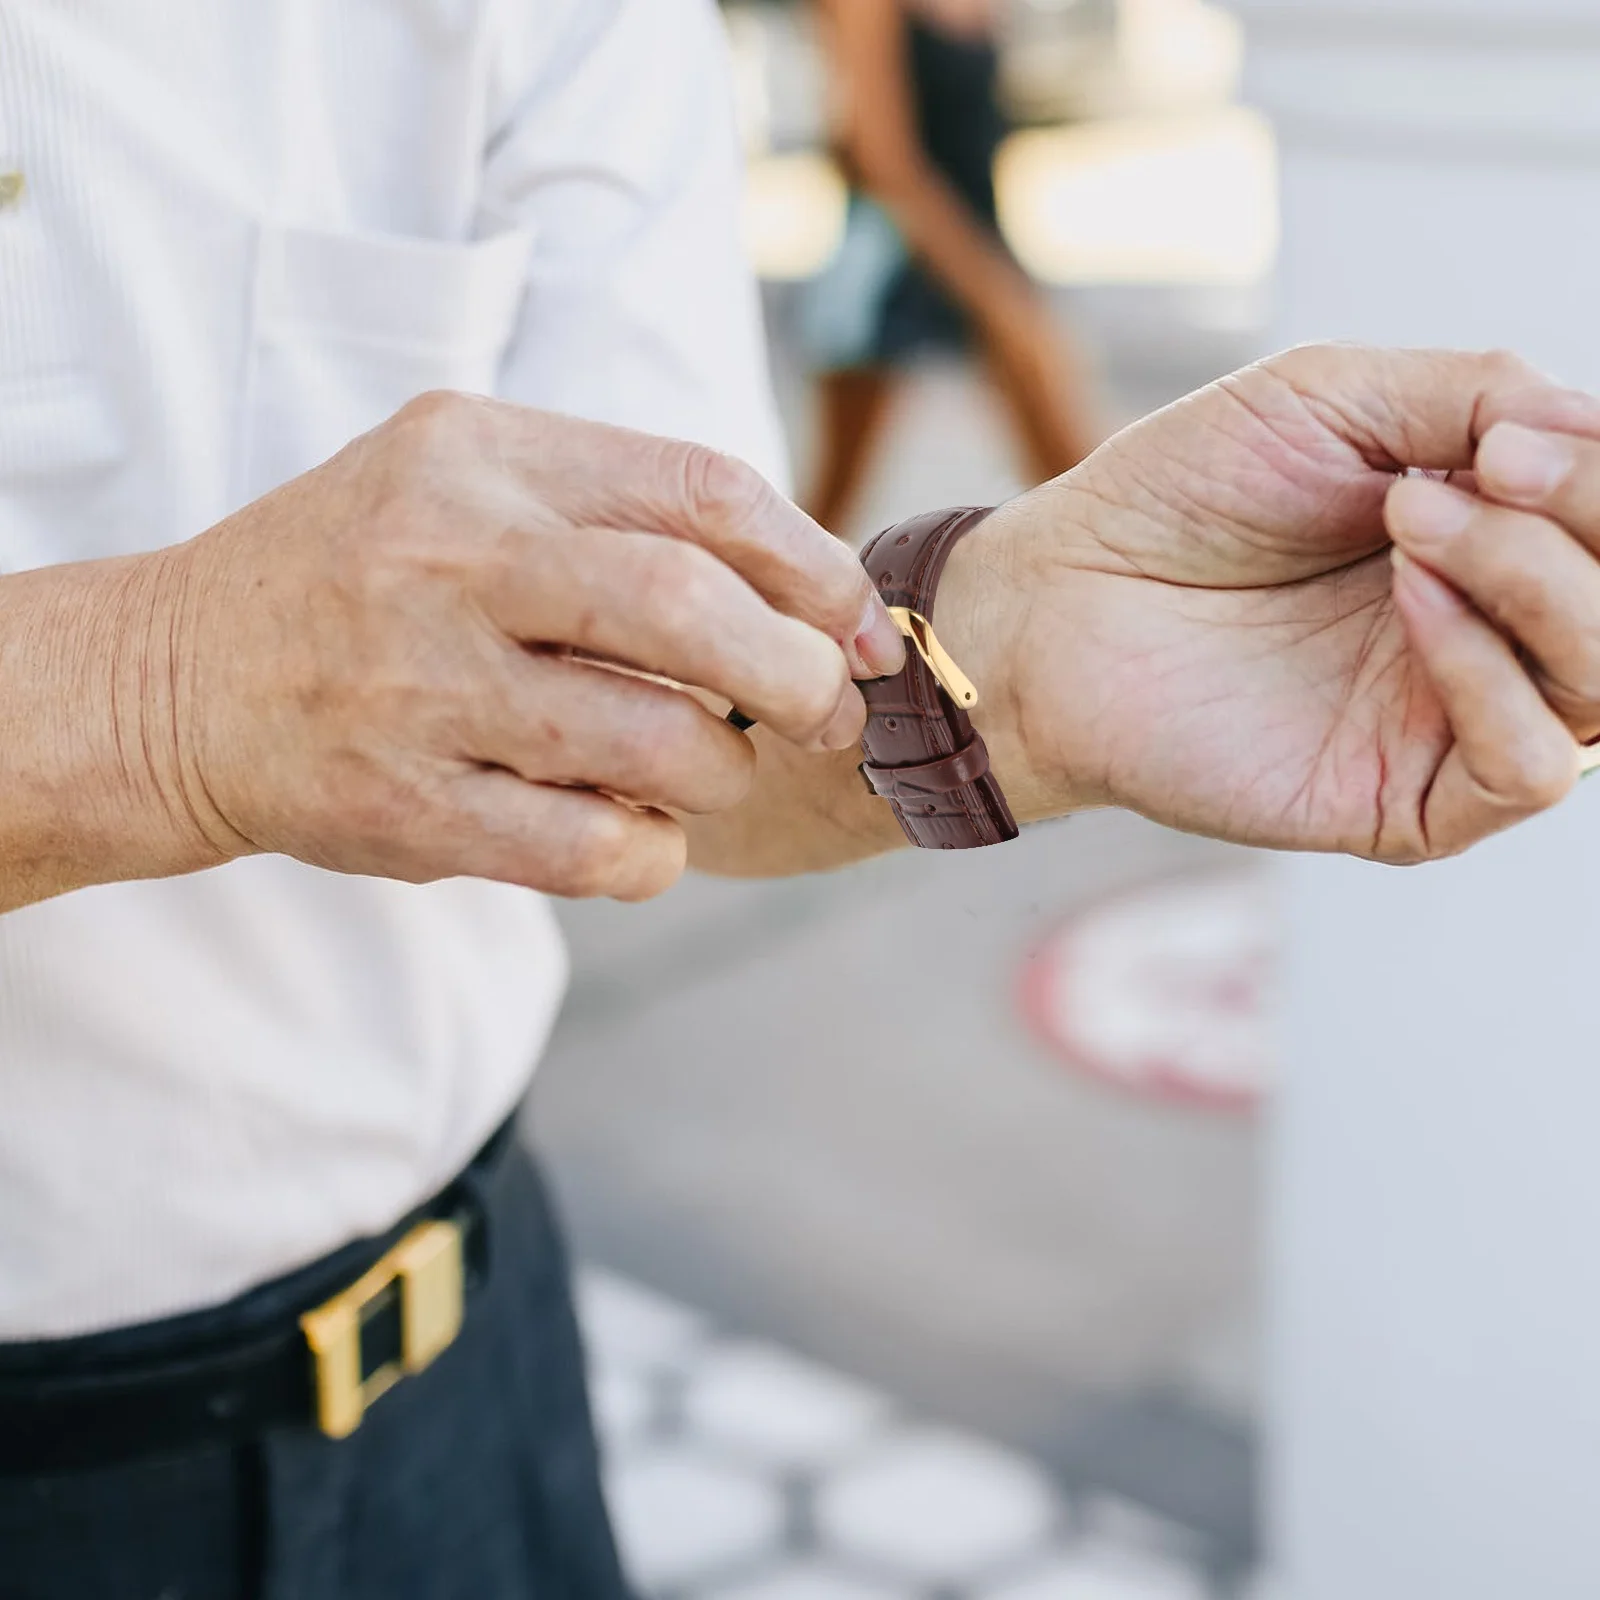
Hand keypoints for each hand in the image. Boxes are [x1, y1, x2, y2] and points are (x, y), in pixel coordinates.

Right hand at [135, 393, 904, 899]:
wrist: (178, 680)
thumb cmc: (365, 579)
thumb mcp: (465, 484)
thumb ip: (617, 510)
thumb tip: (809, 597)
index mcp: (482, 457)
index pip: (702, 492)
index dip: (815, 568)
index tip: (861, 629)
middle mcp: (447, 557)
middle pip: (688, 609)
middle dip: (797, 675)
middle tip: (826, 713)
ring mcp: (418, 687)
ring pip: (653, 744)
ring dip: (720, 775)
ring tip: (709, 772)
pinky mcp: (401, 806)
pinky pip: (590, 850)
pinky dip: (652, 855)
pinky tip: (641, 836)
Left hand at [945, 345, 1599, 861]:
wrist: (1060, 594)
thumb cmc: (1178, 498)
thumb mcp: (1331, 399)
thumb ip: (1479, 396)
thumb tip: (1591, 428)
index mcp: (1491, 542)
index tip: (1514, 437)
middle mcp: (1491, 638)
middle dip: (1587, 522)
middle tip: (1484, 466)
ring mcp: (1449, 725)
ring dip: (1537, 583)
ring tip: (1415, 517)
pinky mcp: (1400, 804)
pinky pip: (1521, 769)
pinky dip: (1489, 675)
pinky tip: (1411, 604)